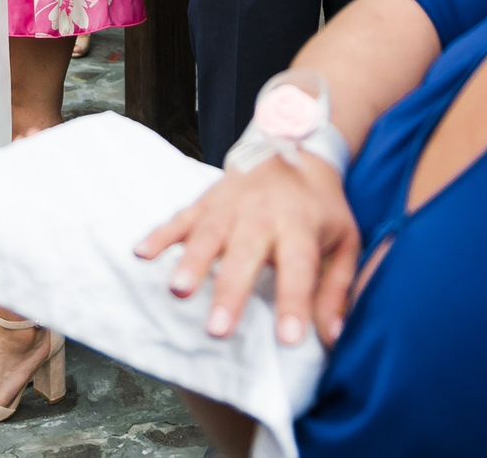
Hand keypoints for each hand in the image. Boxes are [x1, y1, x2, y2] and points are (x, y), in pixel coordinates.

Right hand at [134, 151, 359, 344]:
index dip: (294, 303)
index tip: (288, 339)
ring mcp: (230, 205)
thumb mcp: (344, 244)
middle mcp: (262, 214)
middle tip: (217, 329)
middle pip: (245, 254)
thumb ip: (337, 290)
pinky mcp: (207, 200)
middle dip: (230, 291)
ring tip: (178, 292)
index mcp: (301, 226)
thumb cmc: (321, 208)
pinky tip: (141, 253)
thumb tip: (332, 338)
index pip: (299, 267)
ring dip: (191, 263)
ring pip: (207, 235)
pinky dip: (160, 234)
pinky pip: (180, 217)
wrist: (295, 147)